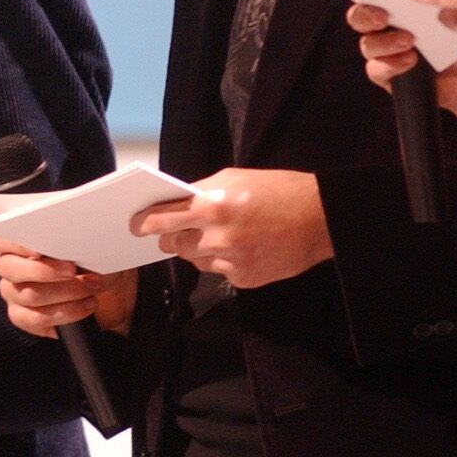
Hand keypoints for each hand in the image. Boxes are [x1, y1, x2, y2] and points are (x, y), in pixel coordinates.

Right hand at [0, 235, 136, 337]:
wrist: (105, 292)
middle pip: (10, 268)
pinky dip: (65, 313)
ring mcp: (14, 294)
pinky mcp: (23, 318)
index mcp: (17, 243)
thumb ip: (76, 242)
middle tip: (73, 270)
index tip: (39, 250)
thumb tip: (78, 246)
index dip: (15, 244)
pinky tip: (84, 307)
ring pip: (28, 295)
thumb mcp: (90, 246)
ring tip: (90, 289)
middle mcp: (10, 268)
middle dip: (46, 271)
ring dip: (65, 293)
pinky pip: (35, 319)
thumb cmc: (92, 262)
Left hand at [130, 169, 333, 288]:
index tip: (136, 225)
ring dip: (198, 249)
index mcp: (214, 205)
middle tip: (175, 230)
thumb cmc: (279, 190)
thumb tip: (175, 203)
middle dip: (172, 236)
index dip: (146, 223)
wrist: (321, 219)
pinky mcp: (245, 279)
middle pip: (175, 243)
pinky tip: (241, 247)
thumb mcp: (236, 177)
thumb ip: (202, 191)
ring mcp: (232, 262)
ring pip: (195, 260)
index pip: (164, 218)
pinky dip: (222, 262)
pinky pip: (219, 273)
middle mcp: (219, 236)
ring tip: (218, 235)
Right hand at [346, 2, 456, 112]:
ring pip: (368, 44)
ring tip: (408, 41)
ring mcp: (395, 53)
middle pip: (362, 16)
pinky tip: (410, 61)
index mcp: (409, 2)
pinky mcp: (398, 78)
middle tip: (383, 17)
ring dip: (382, 42)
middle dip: (364, 15)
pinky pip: (377, 71)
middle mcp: (397, 26)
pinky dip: (388, 65)